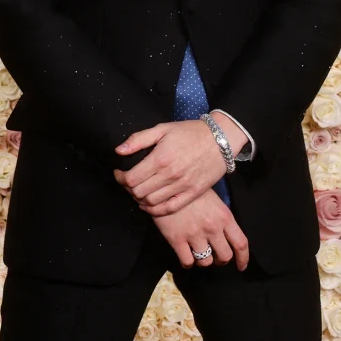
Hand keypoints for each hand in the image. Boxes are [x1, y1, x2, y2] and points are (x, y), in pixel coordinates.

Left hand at [114, 113, 247, 215]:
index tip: (119, 173)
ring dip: (140, 199)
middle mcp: (170, 175)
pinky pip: (169, 208)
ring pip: (151, 202)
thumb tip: (118, 151)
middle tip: (128, 182)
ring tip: (139, 191)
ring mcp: (182, 186)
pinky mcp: (192, 193)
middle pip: (138, 192)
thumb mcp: (162, 129)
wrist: (221, 139)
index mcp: (160, 158)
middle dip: (128, 188)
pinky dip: (155, 211)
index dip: (120, 178)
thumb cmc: (191, 132)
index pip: (131, 178)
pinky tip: (149, 205)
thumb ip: (138, 139)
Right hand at [152, 188, 249, 269]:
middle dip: (221, 260)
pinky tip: (186, 257)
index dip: (243, 258)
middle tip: (215, 257)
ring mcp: (194, 234)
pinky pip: (187, 262)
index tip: (241, 267)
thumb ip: (222, 218)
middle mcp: (212, 228)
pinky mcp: (177, 239)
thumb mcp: (214, 200)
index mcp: (224, 217)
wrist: (166, 186)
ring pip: (206, 262)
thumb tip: (226, 236)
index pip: (241, 243)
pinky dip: (188, 263)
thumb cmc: (191, 191)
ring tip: (198, 254)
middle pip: (225, 256)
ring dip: (203, 261)